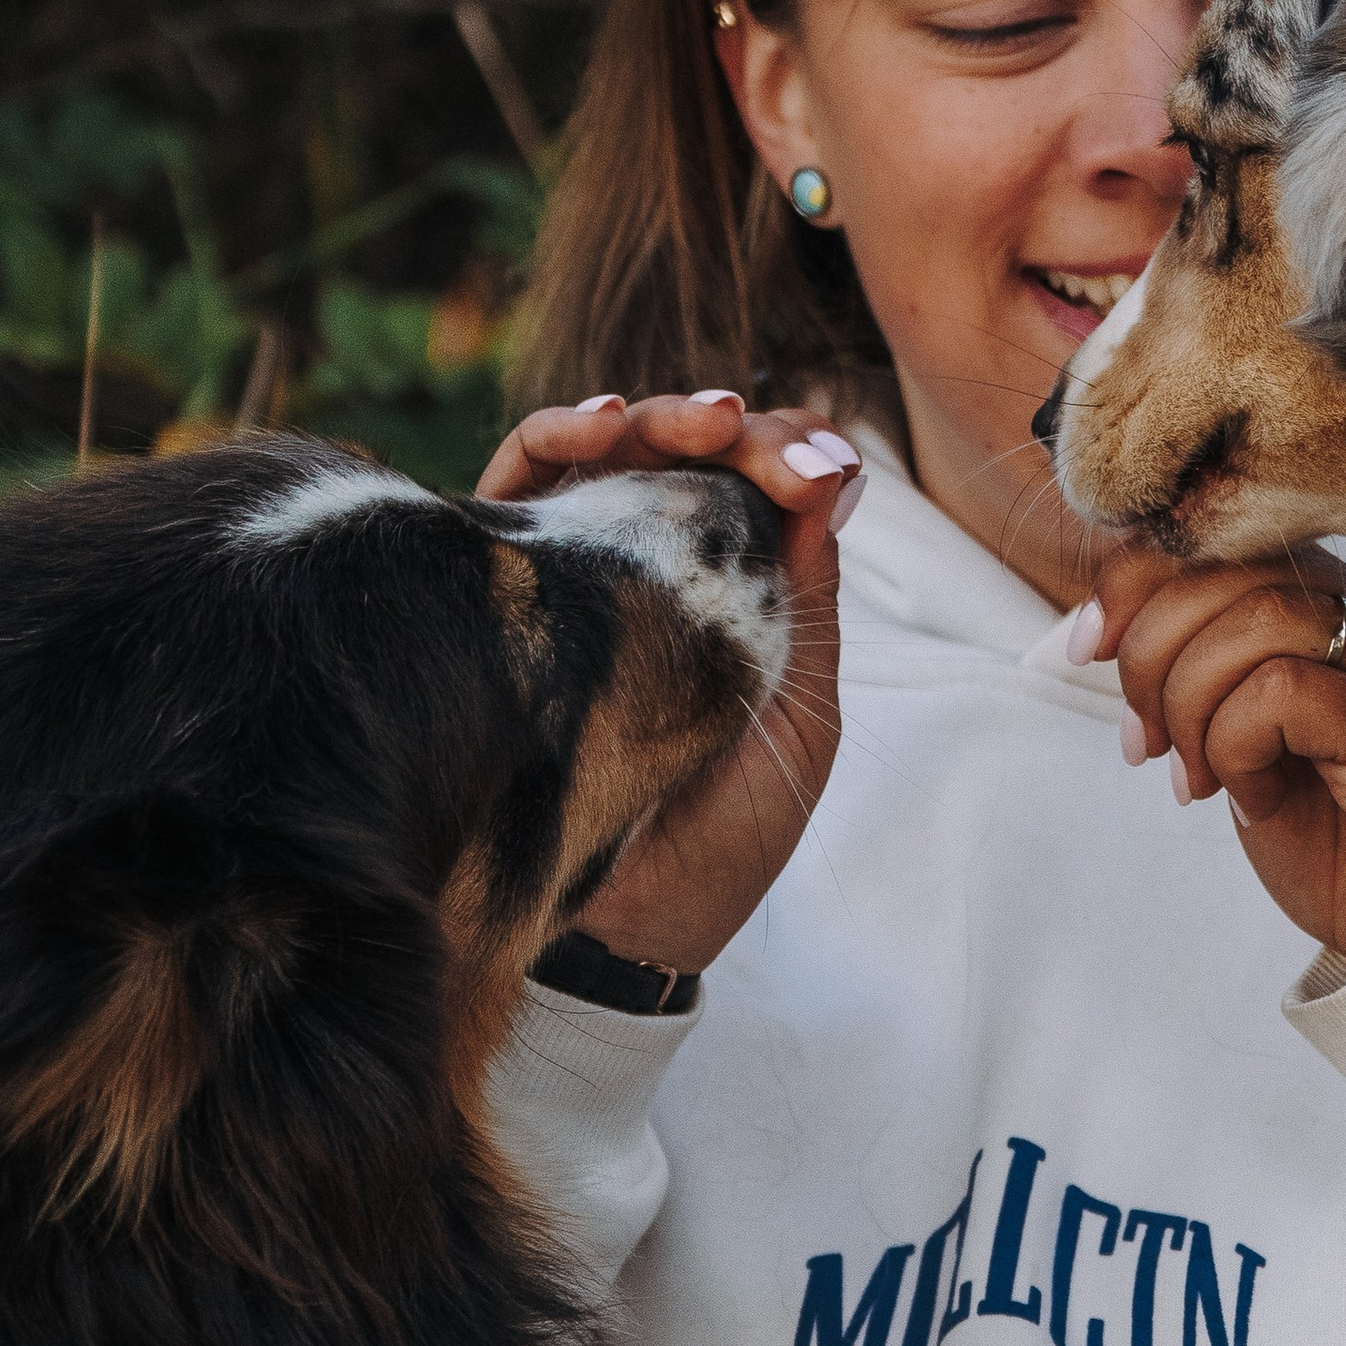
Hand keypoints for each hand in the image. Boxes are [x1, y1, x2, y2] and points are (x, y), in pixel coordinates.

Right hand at [478, 390, 853, 972]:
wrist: (628, 928)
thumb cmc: (720, 837)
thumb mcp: (799, 715)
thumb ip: (811, 603)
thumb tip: (836, 474)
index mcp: (738, 596)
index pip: (758, 483)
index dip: (788, 452)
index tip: (817, 471)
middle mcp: (657, 570)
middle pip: (682, 451)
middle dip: (723, 425)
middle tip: (744, 433)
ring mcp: (580, 572)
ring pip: (604, 452)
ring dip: (651, 417)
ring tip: (687, 425)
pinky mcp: (509, 586)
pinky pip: (519, 486)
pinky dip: (554, 437)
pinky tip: (598, 429)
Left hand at [1078, 544, 1345, 971]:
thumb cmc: (1341, 836)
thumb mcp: (1249, 737)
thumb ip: (1202, 669)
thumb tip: (1104, 627)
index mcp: (1344, 604)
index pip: (1227, 536)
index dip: (1138, 578)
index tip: (1089, 647)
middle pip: (1233, 568)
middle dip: (1151, 650)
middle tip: (1143, 739)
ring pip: (1257, 618)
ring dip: (1190, 703)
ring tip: (1195, 776)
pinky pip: (1285, 691)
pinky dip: (1237, 744)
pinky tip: (1253, 798)